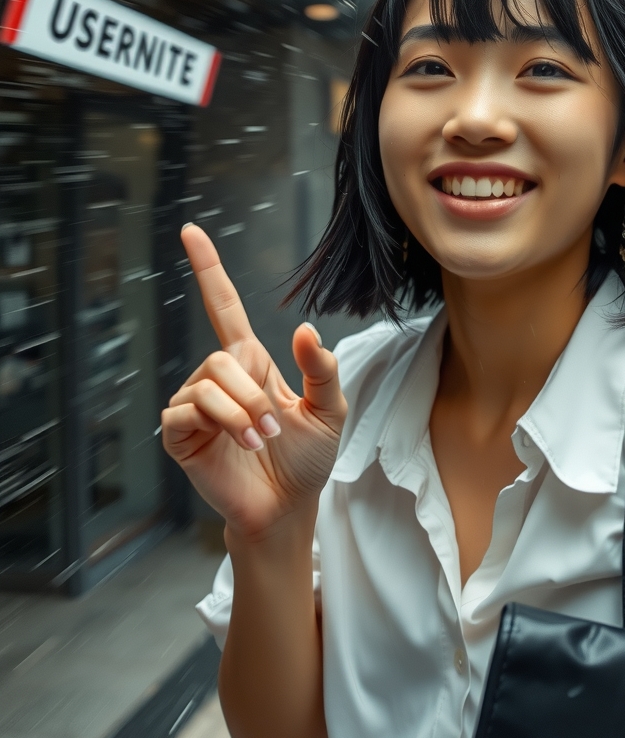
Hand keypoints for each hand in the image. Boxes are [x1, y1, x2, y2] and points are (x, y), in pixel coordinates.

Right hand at [161, 224, 345, 541]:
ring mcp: (196, 405)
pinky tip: (240, 444)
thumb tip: (303, 328)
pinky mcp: (181, 434)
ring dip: (243, 413)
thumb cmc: (306, 459)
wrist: (287, 507)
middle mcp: (218, 377)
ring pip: (208, 382)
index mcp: (251, 363)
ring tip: (260, 440)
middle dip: (254, 394)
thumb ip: (321, 369)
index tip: (191, 231)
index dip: (208, 269)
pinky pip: (188, 411)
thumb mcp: (330, 410)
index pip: (224, 307)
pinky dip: (221, 425)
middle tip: (274, 428)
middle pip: (223, 357)